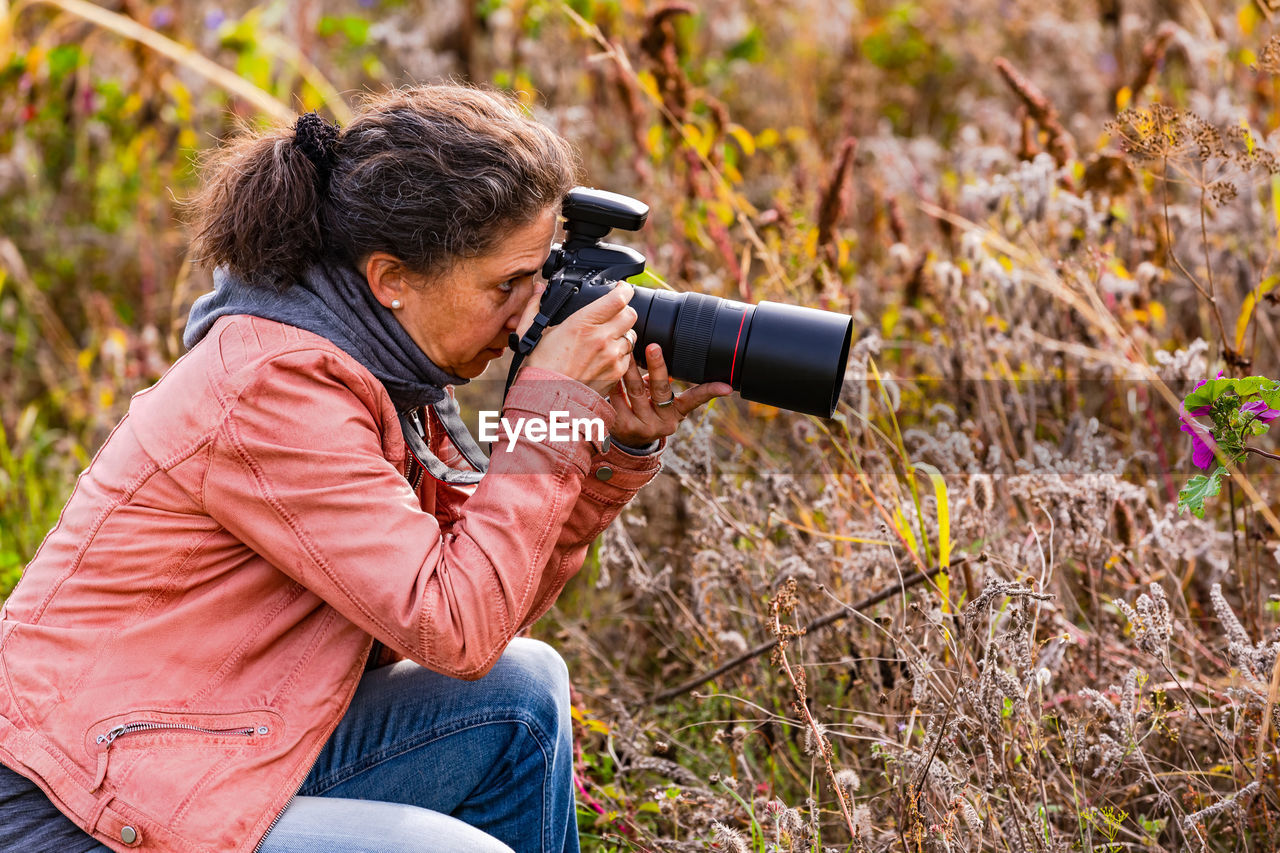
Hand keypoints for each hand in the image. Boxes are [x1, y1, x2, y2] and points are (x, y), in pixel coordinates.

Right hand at [519, 283, 638, 395]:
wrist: (549, 398)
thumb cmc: (541, 367)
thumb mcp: (532, 333)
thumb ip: (535, 307)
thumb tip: (537, 289)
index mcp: (583, 323)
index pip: (617, 299)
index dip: (624, 290)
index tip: (622, 288)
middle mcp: (601, 338)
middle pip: (631, 314)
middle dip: (625, 311)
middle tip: (615, 314)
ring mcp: (612, 356)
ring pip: (631, 336)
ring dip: (622, 334)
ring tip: (606, 339)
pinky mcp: (616, 372)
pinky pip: (627, 357)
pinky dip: (620, 354)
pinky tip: (604, 357)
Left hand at [608, 343, 732, 446]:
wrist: (629, 440)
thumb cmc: (649, 410)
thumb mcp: (663, 401)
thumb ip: (664, 382)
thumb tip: (669, 351)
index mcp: (677, 412)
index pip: (695, 400)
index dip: (710, 392)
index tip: (725, 386)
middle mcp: (663, 422)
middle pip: (660, 389)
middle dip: (658, 366)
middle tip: (653, 346)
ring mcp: (642, 426)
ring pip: (635, 390)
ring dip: (630, 368)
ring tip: (625, 349)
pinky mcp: (622, 426)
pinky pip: (616, 397)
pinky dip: (613, 381)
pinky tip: (607, 367)